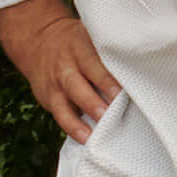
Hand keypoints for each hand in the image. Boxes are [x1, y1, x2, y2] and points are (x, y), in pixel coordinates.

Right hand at [0, 0, 118, 143]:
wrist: (38, 41)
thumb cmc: (76, 42)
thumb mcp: (88, 37)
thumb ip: (106, 53)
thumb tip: (138, 71)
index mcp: (78, 49)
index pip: (92, 65)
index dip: (106, 80)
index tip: (122, 93)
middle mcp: (64, 68)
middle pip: (77, 86)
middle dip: (92, 103)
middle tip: (108, 115)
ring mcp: (54, 85)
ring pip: (64, 106)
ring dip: (78, 123)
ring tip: (93, 136)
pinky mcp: (48, 99)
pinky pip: (59, 116)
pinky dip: (71, 128)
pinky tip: (85, 139)